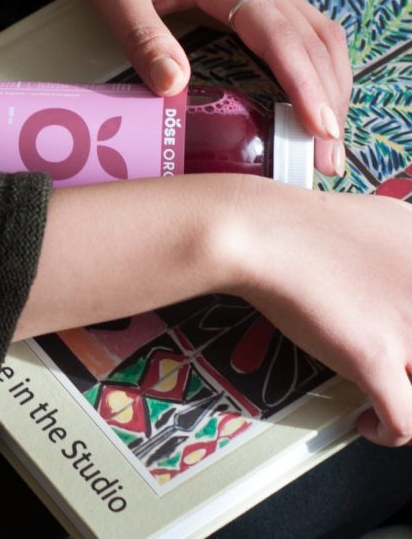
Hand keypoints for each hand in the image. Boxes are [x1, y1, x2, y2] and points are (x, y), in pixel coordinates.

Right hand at [20, 173, 411, 447]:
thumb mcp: (374, 219)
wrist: (254, 232)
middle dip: (405, 356)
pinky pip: (404, 421)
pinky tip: (366, 422)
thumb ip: (401, 247)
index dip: (406, 324)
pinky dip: (388, 431)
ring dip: (407, 394)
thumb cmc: (292, 222)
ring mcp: (407, 325)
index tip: (395, 330)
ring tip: (386, 394)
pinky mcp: (372, 356)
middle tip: (386, 360)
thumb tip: (398, 272)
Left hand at [41, 0, 351, 176]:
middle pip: (313, 40)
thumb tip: (175, 86)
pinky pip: (304, 34)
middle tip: (326, 158)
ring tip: (326, 143)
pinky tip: (313, 104)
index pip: (277, 33)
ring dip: (331, 88)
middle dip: (327, 100)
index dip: (302, 81)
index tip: (317, 126)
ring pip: (318, 37)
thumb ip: (145, 39)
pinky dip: (318, 71)